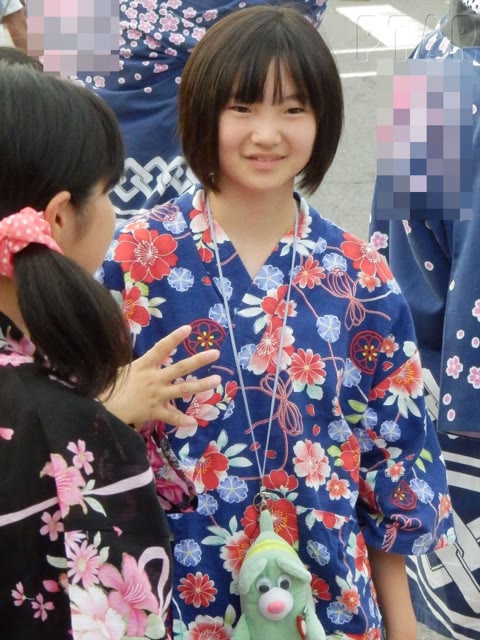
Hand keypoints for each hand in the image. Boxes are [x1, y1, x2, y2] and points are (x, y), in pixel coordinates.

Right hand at [102, 325, 220, 426]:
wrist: (101, 409)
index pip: (161, 348)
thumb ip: (139, 363)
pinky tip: (194, 422)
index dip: (174, 338)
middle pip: (180, 368)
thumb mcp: (122, 369)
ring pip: (183, 390)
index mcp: (144, 366)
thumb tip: (147, 352)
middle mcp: (154, 379)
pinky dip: (182, 420)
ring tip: (217, 380)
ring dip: (202, 385)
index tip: (188, 328)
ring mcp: (156, 396)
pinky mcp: (155, 411)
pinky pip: (171, 416)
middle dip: (199, 360)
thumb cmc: (110, 386)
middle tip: (216, 353)